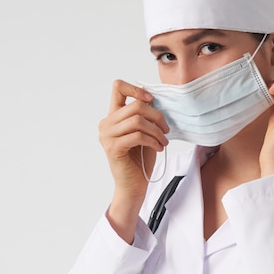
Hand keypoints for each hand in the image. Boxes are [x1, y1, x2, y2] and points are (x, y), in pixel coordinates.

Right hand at [98, 80, 168, 241]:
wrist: (133, 186)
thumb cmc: (140, 159)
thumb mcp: (144, 131)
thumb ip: (144, 115)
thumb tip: (155, 98)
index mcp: (113, 116)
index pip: (118, 87)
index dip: (136, 89)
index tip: (151, 100)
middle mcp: (106, 124)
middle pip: (136, 106)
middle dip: (157, 116)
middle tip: (166, 130)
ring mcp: (107, 136)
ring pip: (137, 120)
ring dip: (156, 130)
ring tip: (163, 141)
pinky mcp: (113, 148)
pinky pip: (137, 136)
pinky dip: (153, 140)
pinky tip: (159, 148)